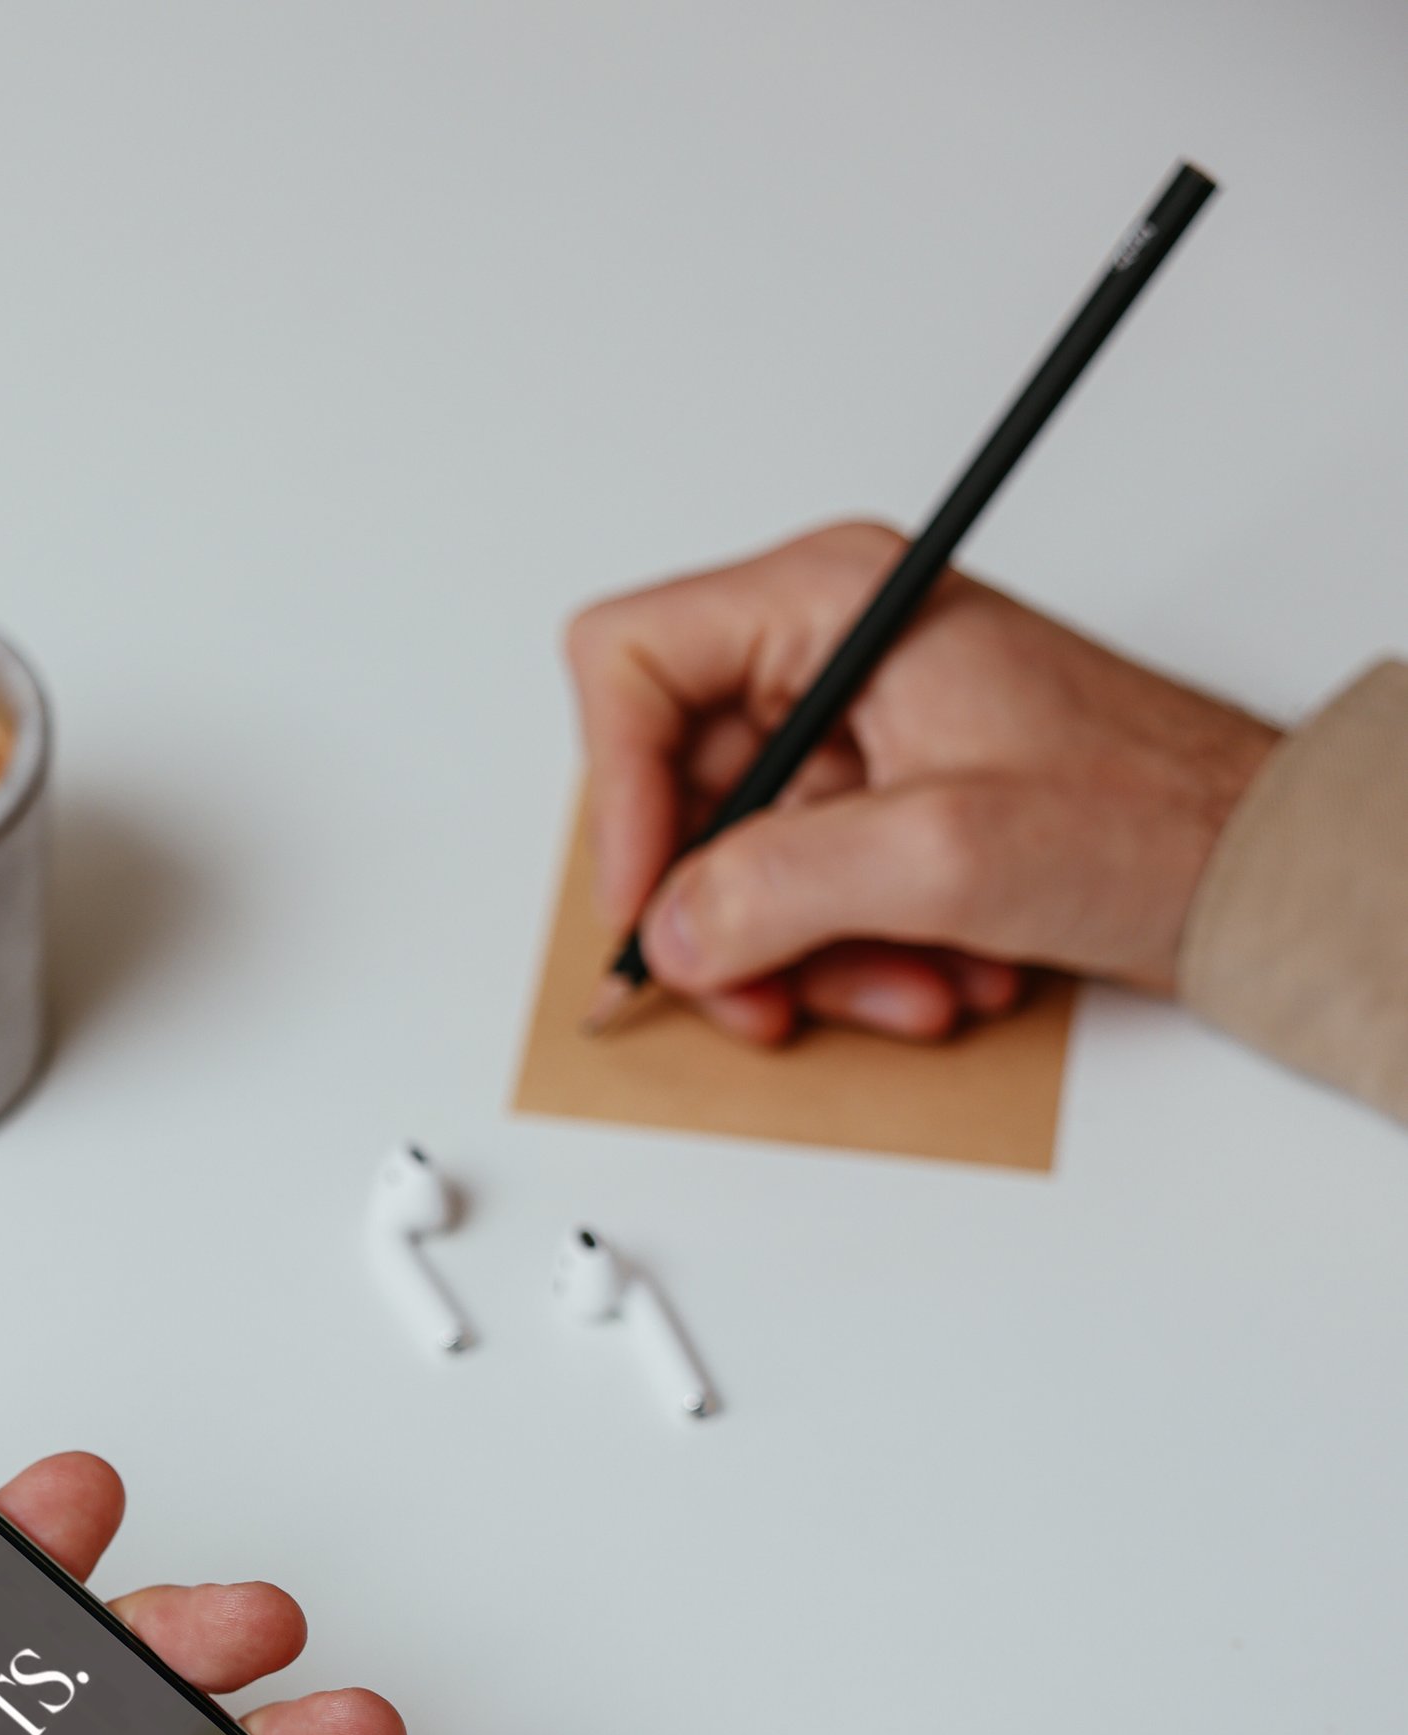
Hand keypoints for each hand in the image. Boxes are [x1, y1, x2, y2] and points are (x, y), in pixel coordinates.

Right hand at [565, 520, 1279, 1044]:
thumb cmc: (1152, 810)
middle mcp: (831, 656)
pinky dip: (852, 962)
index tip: (652, 903)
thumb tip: (675, 930)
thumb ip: (785, 887)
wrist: (1257, 867)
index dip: (619, 796)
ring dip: (806, 958)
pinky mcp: (885, 814)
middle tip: (766, 990)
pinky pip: (805, 903)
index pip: (629, 664)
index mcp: (833, 601)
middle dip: (728, 913)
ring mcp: (857, 740)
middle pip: (678, 792)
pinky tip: (935, 975)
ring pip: (739, 869)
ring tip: (904, 987)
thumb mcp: (948, 854)